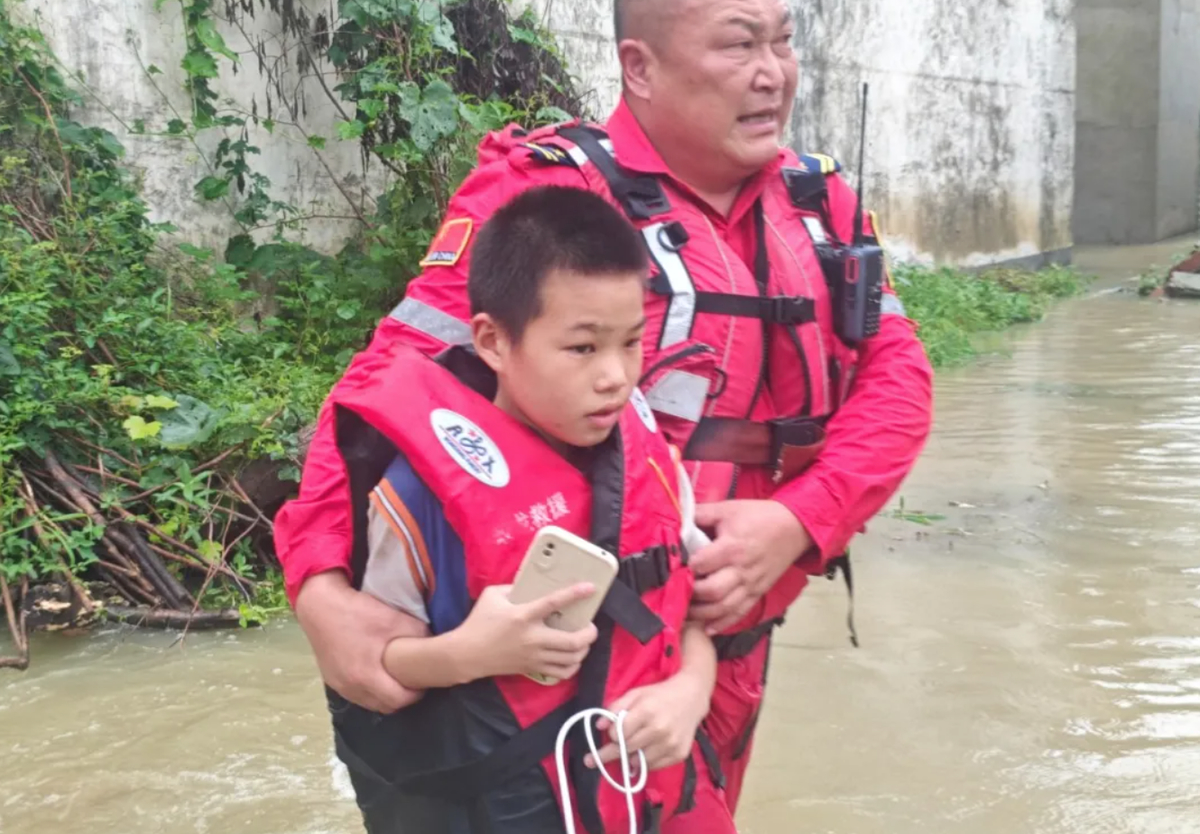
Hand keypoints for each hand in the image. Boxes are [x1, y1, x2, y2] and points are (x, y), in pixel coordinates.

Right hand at [294, 571, 428, 712]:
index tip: (424, 680)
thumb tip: (433, 646)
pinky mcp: (332, 680)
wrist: (320, 605)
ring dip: (386, 695)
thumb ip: (418, 635)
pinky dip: (370, 690)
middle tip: (413, 680)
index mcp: (366, 676)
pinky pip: (357, 695)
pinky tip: (376, 674)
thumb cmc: (358, 612)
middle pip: (385, 706)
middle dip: (402, 697)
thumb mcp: (395, 619)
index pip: (399, 700)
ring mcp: (340, 685)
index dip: (416, 693)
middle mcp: (351, 687)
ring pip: (370, 702)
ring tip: (396, 677)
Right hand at [455, 583, 599, 681]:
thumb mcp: (492, 596)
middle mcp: (532, 638)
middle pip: (572, 641)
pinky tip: (572, 658)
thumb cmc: (479, 622)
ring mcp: (534, 657)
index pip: (553, 602)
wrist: (467, 653)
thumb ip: (514, 587)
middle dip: (589, 634)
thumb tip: (534, 584)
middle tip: (591, 626)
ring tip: (584, 641)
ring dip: (584, 650)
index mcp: (523, 616)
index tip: (590, 588)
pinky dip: (572, 667)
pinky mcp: (532, 669)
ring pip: (570, 659)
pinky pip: (560, 673)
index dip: (574, 594)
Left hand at [587, 673, 710, 772]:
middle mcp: (660, 729)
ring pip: (639, 761)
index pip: (619, 733)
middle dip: (611, 752)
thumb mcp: (636, 694)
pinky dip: (645, 762)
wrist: (691, 697)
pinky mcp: (679, 754)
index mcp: (647, 711)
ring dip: (629, 758)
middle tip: (597, 757)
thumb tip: (599, 726)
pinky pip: (654, 766)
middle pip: (626, 749)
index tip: (611, 734)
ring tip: (628, 750)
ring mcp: (671, 744)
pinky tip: (644, 753)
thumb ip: (615, 708)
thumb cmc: (659, 695)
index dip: (612, 735)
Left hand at [688, 500, 812, 633]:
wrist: (794, 528)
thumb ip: (700, 514)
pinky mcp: (758, 593)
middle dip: (691, 594)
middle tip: (676, 591)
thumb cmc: (759, 516)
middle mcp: (741, 570)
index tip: (671, 568)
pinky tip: (707, 629)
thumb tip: (676, 519)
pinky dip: (722, 624)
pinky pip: (739, 613)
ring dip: (701, 614)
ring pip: (723, 608)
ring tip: (684, 612)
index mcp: (732, 547)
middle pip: (712, 591)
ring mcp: (751, 585)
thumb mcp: (727, 508)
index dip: (683, 568)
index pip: (701, 564)